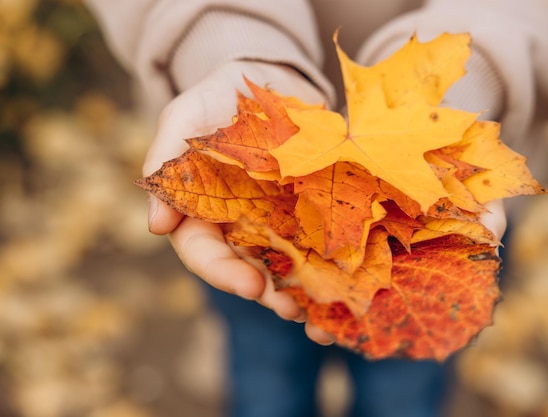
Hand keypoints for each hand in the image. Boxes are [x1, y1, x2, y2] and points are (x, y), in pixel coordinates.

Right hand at [144, 61, 332, 340]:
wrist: (268, 81)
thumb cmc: (217, 98)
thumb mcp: (184, 116)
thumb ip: (164, 158)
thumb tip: (156, 225)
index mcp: (202, 213)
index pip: (204, 253)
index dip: (223, 272)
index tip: (250, 284)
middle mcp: (239, 227)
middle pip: (248, 269)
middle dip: (268, 293)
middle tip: (290, 308)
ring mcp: (277, 223)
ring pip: (285, 266)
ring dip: (302, 293)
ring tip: (322, 315)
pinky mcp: (310, 213)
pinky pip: (320, 245)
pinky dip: (332, 267)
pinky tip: (351, 286)